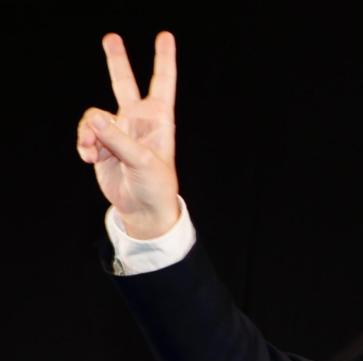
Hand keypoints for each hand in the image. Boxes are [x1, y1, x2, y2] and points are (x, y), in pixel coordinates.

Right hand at [75, 32, 179, 238]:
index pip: (162, 83)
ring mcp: (118, 129)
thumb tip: (94, 118)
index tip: (165, 36)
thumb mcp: (143, 162)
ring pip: (94, 115)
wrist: (142, 209)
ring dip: (88, 132)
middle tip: (111, 37)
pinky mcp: (101, 142)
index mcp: (159, 120)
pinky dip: (83, 144)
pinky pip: (85, 132)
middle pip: (124, 82)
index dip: (163, 59)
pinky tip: (88, 157)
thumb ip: (118, 140)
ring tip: (92, 152)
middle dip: (117, 60)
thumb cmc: (155, 186)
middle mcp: (138, 119)